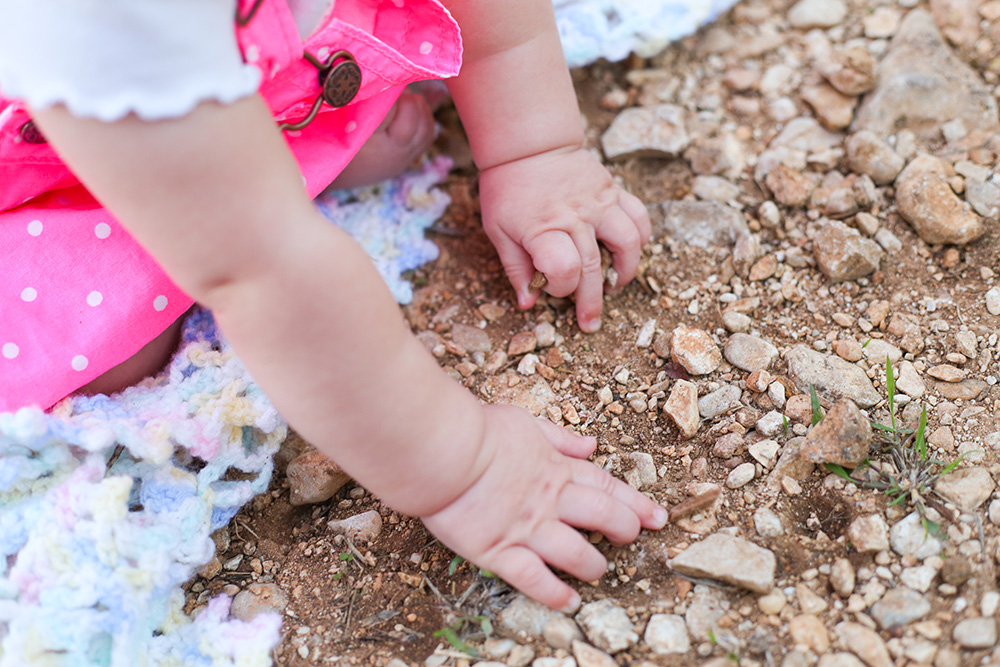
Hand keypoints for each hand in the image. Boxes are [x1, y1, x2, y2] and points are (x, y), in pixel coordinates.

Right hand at [420, 404, 666, 610]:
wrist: (444, 450)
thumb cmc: (478, 432)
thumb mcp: (524, 423)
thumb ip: (559, 437)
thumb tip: (591, 446)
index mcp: (555, 468)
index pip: (606, 486)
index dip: (635, 502)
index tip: (657, 516)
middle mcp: (549, 500)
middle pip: (602, 516)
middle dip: (624, 529)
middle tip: (631, 538)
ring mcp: (527, 528)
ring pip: (575, 553)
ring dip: (593, 565)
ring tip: (598, 572)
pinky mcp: (500, 550)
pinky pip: (534, 578)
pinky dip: (554, 593)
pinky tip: (568, 601)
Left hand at [479, 146, 650, 332]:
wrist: (529, 145)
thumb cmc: (508, 189)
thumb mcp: (497, 230)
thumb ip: (515, 268)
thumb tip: (528, 303)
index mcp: (543, 227)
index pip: (564, 270)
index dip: (561, 289)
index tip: (552, 291)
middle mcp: (576, 216)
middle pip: (593, 267)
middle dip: (592, 302)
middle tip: (590, 323)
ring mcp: (599, 202)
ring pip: (628, 243)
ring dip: (625, 272)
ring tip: (614, 286)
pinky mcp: (613, 190)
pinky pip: (638, 216)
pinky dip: (641, 237)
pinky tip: (628, 251)